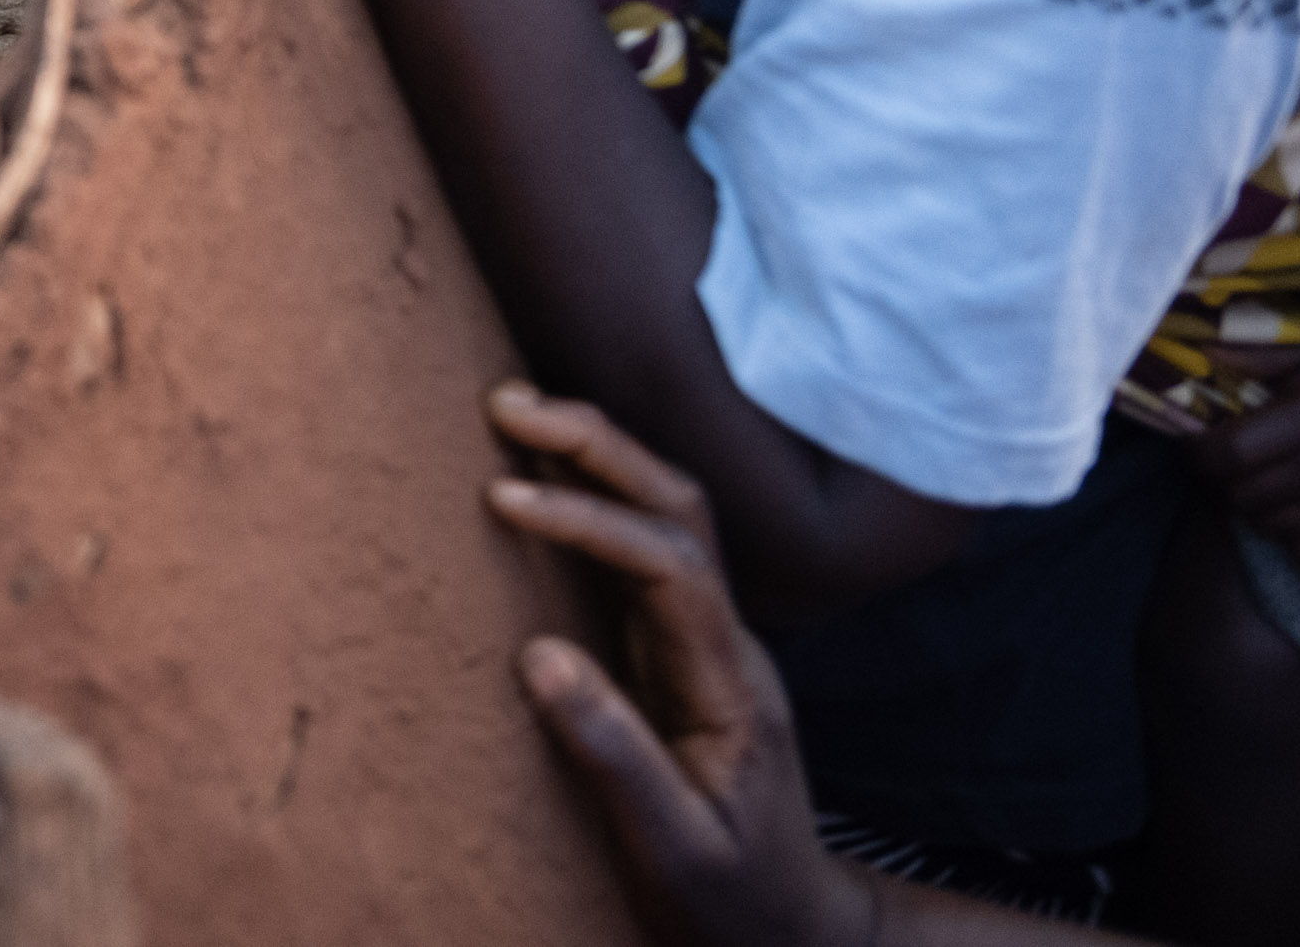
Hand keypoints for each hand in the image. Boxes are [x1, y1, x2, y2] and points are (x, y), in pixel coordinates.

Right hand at [488, 382, 870, 946]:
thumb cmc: (733, 898)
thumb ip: (613, 754)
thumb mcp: (673, 848)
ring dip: (599, 455)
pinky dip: (595, 496)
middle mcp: (731, 645)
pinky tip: (542, 477)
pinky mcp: (684, 648)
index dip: (588, 520)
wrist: (795, 927)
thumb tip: (538, 653)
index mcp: (731, 687)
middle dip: (599, 446)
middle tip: (507, 405)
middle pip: (682, 510)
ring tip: (514, 413)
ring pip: (671, 515)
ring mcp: (712, 641)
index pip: (670, 567)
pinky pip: (645, 548)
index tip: (504, 501)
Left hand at [1200, 341, 1299, 576]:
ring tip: (1269, 482)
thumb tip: (1200, 352)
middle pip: (1242, 496)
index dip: (1200, 452)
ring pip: (1272, 527)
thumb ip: (1257, 353)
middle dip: (1225, 479)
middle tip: (1232, 462)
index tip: (1198, 441)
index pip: (1228, 455)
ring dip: (1259, 508)